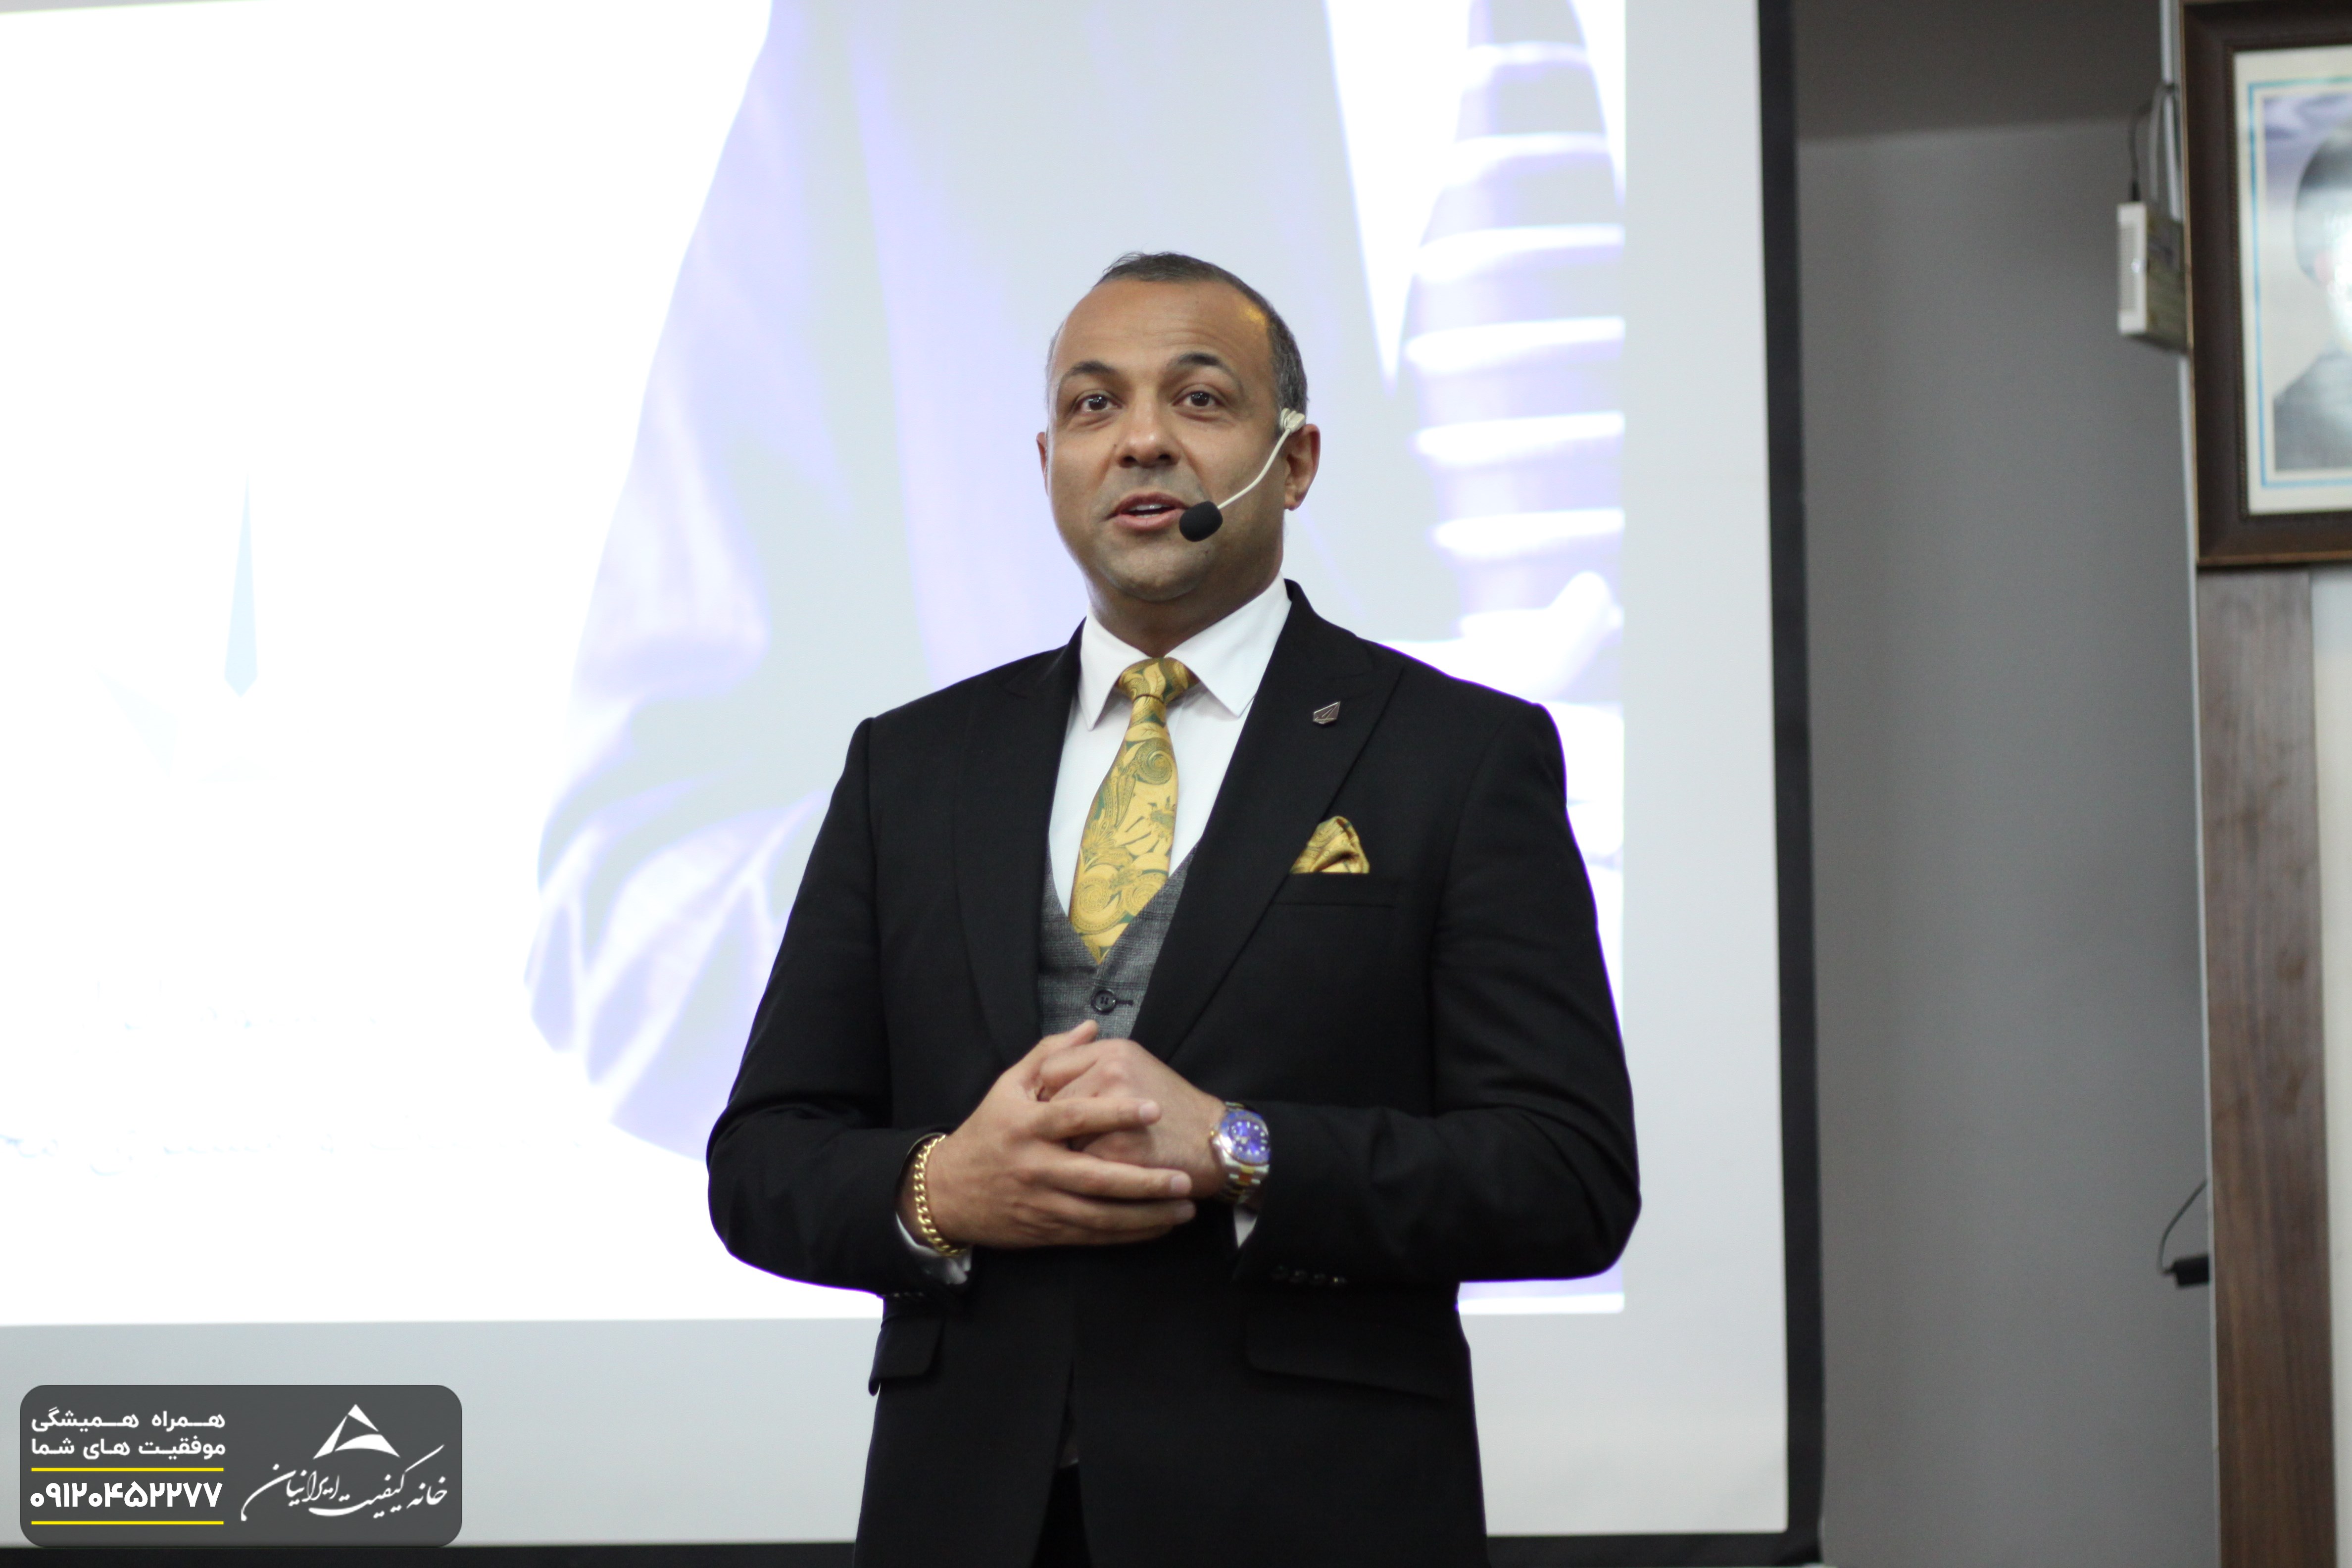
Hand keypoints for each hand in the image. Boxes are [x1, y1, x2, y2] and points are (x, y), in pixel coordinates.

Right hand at [904, 1021, 1198, 1248]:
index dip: (1115, 1113)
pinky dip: (1128, 1234)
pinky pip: (1093, 1235)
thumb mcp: (1007, 1087)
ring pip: (1100, 1214)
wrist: (945, 1192)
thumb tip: (1091, 1028)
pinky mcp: (1046, 1230)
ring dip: (1145, 1214)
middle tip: (1184, 1177)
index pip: (1075, 1117)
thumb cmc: (986, 1132)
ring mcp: (1042, 1202)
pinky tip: (1159, 1226)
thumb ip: (1050, 1055)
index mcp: (1026, 1126)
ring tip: (1185, 1206)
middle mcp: (1035, 1166)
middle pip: (1096, 1176)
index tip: (1154, 1109)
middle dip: (1143, 1180)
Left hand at [1037, 1035, 1227, 1201]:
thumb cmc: (1169, 1107)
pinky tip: (1105, 1174)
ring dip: (1069, 1151)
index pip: (1049, 1069)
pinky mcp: (1119, 1150)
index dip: (1051, 1094)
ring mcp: (1115, 1111)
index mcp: (1113, 1051)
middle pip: (1051, 1104)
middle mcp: (1112, 1072)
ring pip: (1061, 1136)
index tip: (1063, 1110)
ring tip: (1093, 1155)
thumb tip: (1040, 1076)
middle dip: (1057, 1127)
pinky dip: (1086, 1174)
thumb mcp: (1133, 1066)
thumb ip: (1086, 1062)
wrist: (1215, 1142)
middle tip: (1077, 1137)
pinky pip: (1078, 1165)